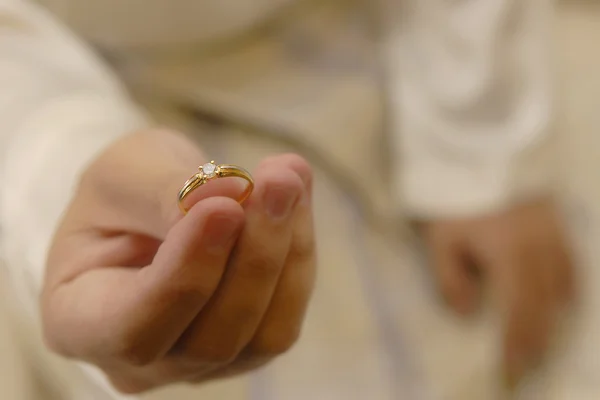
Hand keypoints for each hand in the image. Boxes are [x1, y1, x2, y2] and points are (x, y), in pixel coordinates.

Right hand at [42, 130, 315, 392]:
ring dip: (287, 251)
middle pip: (211, 339)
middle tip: (278, 180)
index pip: (133, 326)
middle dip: (254, 255)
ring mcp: (198, 363)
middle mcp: (140, 362)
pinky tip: (298, 197)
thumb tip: (232, 197)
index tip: (223, 208)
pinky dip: (299, 253)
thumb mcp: (124, 172)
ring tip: (290, 177)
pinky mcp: (247, 347)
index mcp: (80, 323)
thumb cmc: (121, 193)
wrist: (147, 206)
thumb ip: (166, 190)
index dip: (187, 273)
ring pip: (263, 334)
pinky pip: (286, 314)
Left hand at [420, 199, 574, 386]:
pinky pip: (571, 265)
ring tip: (541, 338)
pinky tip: (561, 296)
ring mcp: (555, 234)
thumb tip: (469, 313)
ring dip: (552, 318)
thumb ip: (452, 279)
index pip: (519, 316)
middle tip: (527, 363)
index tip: (511, 372)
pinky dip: (566, 288)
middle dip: (537, 340)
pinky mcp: (557, 220)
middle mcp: (541, 252)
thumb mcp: (442, 238)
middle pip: (545, 307)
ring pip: (563, 288)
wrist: (481, 146)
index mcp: (512, 258)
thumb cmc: (455, 196)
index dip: (516, 348)